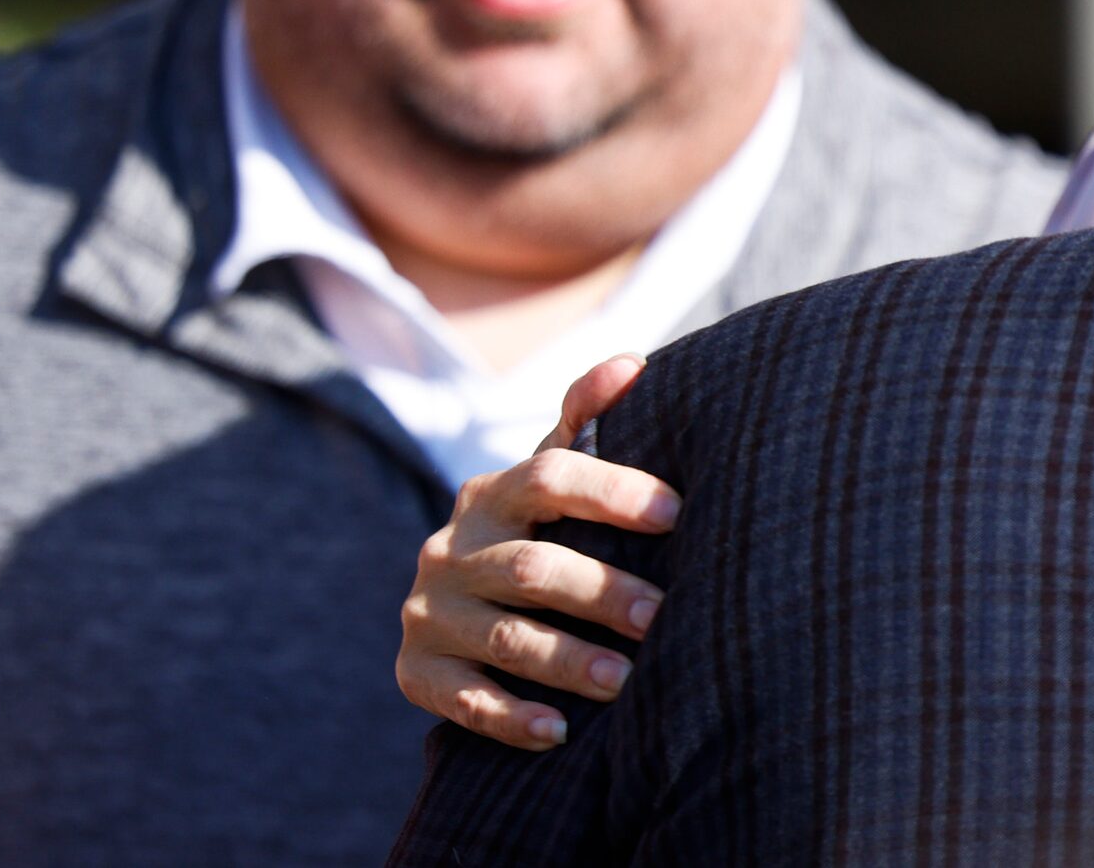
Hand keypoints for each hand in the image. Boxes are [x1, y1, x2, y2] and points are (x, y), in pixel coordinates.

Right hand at [395, 356, 679, 748]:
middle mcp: (450, 549)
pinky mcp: (416, 671)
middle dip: (601, 591)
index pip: (548, 476)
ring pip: (503, 635)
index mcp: (492, 493)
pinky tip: (558, 731)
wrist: (461, 607)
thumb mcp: (554, 474)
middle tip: (662, 615)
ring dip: (566, 660)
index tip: (677, 512)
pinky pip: (460, 697)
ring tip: (626, 681)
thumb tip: (633, 362)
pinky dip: (509, 715)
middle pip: (532, 565)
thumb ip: (586, 420)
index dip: (612, 490)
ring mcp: (429, 612)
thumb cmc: (539, 530)